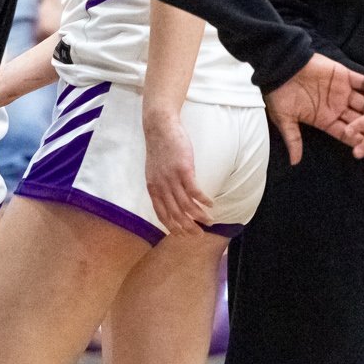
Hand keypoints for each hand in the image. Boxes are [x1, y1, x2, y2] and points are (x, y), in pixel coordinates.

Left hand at [142, 105, 212, 233]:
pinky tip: (211, 204)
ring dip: (199, 216)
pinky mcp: (184, 169)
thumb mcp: (154, 170)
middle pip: (176, 214)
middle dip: (188, 228)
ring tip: (210, 221)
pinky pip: (195, 191)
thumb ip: (160, 184)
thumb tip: (169, 196)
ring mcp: (173, 179)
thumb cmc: (160, 147)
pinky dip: (203, 200)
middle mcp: (162, 187)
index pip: (162, 214)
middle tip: (199, 235)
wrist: (160, 127)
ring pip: (187, 206)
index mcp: (153, 188)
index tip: (183, 235)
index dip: (173, 227)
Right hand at [263, 53, 363, 162]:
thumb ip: (293, 140)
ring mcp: (342, 91)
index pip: (347, 134)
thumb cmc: (278, 93)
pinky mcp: (344, 75)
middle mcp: (337, 107)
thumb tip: (294, 162)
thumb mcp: (284, 119)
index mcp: (324, 119)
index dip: (361, 142)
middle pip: (361, 121)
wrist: (279, 65)